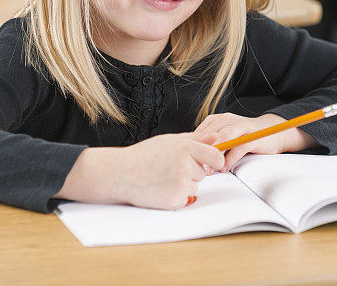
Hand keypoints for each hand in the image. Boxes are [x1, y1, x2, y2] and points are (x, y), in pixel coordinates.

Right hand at [54, 132, 224, 209]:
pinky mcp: (175, 200)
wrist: (121, 174)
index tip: (212, 163)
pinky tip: (161, 188)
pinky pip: (186, 199)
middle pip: (203, 172)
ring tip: (163, 177)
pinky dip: (176, 196)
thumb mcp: (169, 140)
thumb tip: (216, 137)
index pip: (216, 156)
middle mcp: (185, 165)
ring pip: (195, 187)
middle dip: (191, 171)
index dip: (216, 160)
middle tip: (170, 168)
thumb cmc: (143, 156)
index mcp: (185, 147)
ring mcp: (180, 183)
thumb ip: (195, 139)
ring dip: (184, 184)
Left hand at [195, 113, 316, 170]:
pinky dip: (230, 159)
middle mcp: (229, 119)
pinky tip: (225, 168)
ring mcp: (241, 127)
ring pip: (223, 138)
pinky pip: (238, 148)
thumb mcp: (226, 137)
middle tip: (196, 167)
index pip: (200, 131)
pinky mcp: (252, 136)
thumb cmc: (247, 137)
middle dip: (202, 151)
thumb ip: (212, 143)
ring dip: (215, 155)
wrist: (273, 132)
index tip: (189, 160)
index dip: (194, 146)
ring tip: (209, 169)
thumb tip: (193, 157)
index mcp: (219, 119)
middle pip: (210, 134)